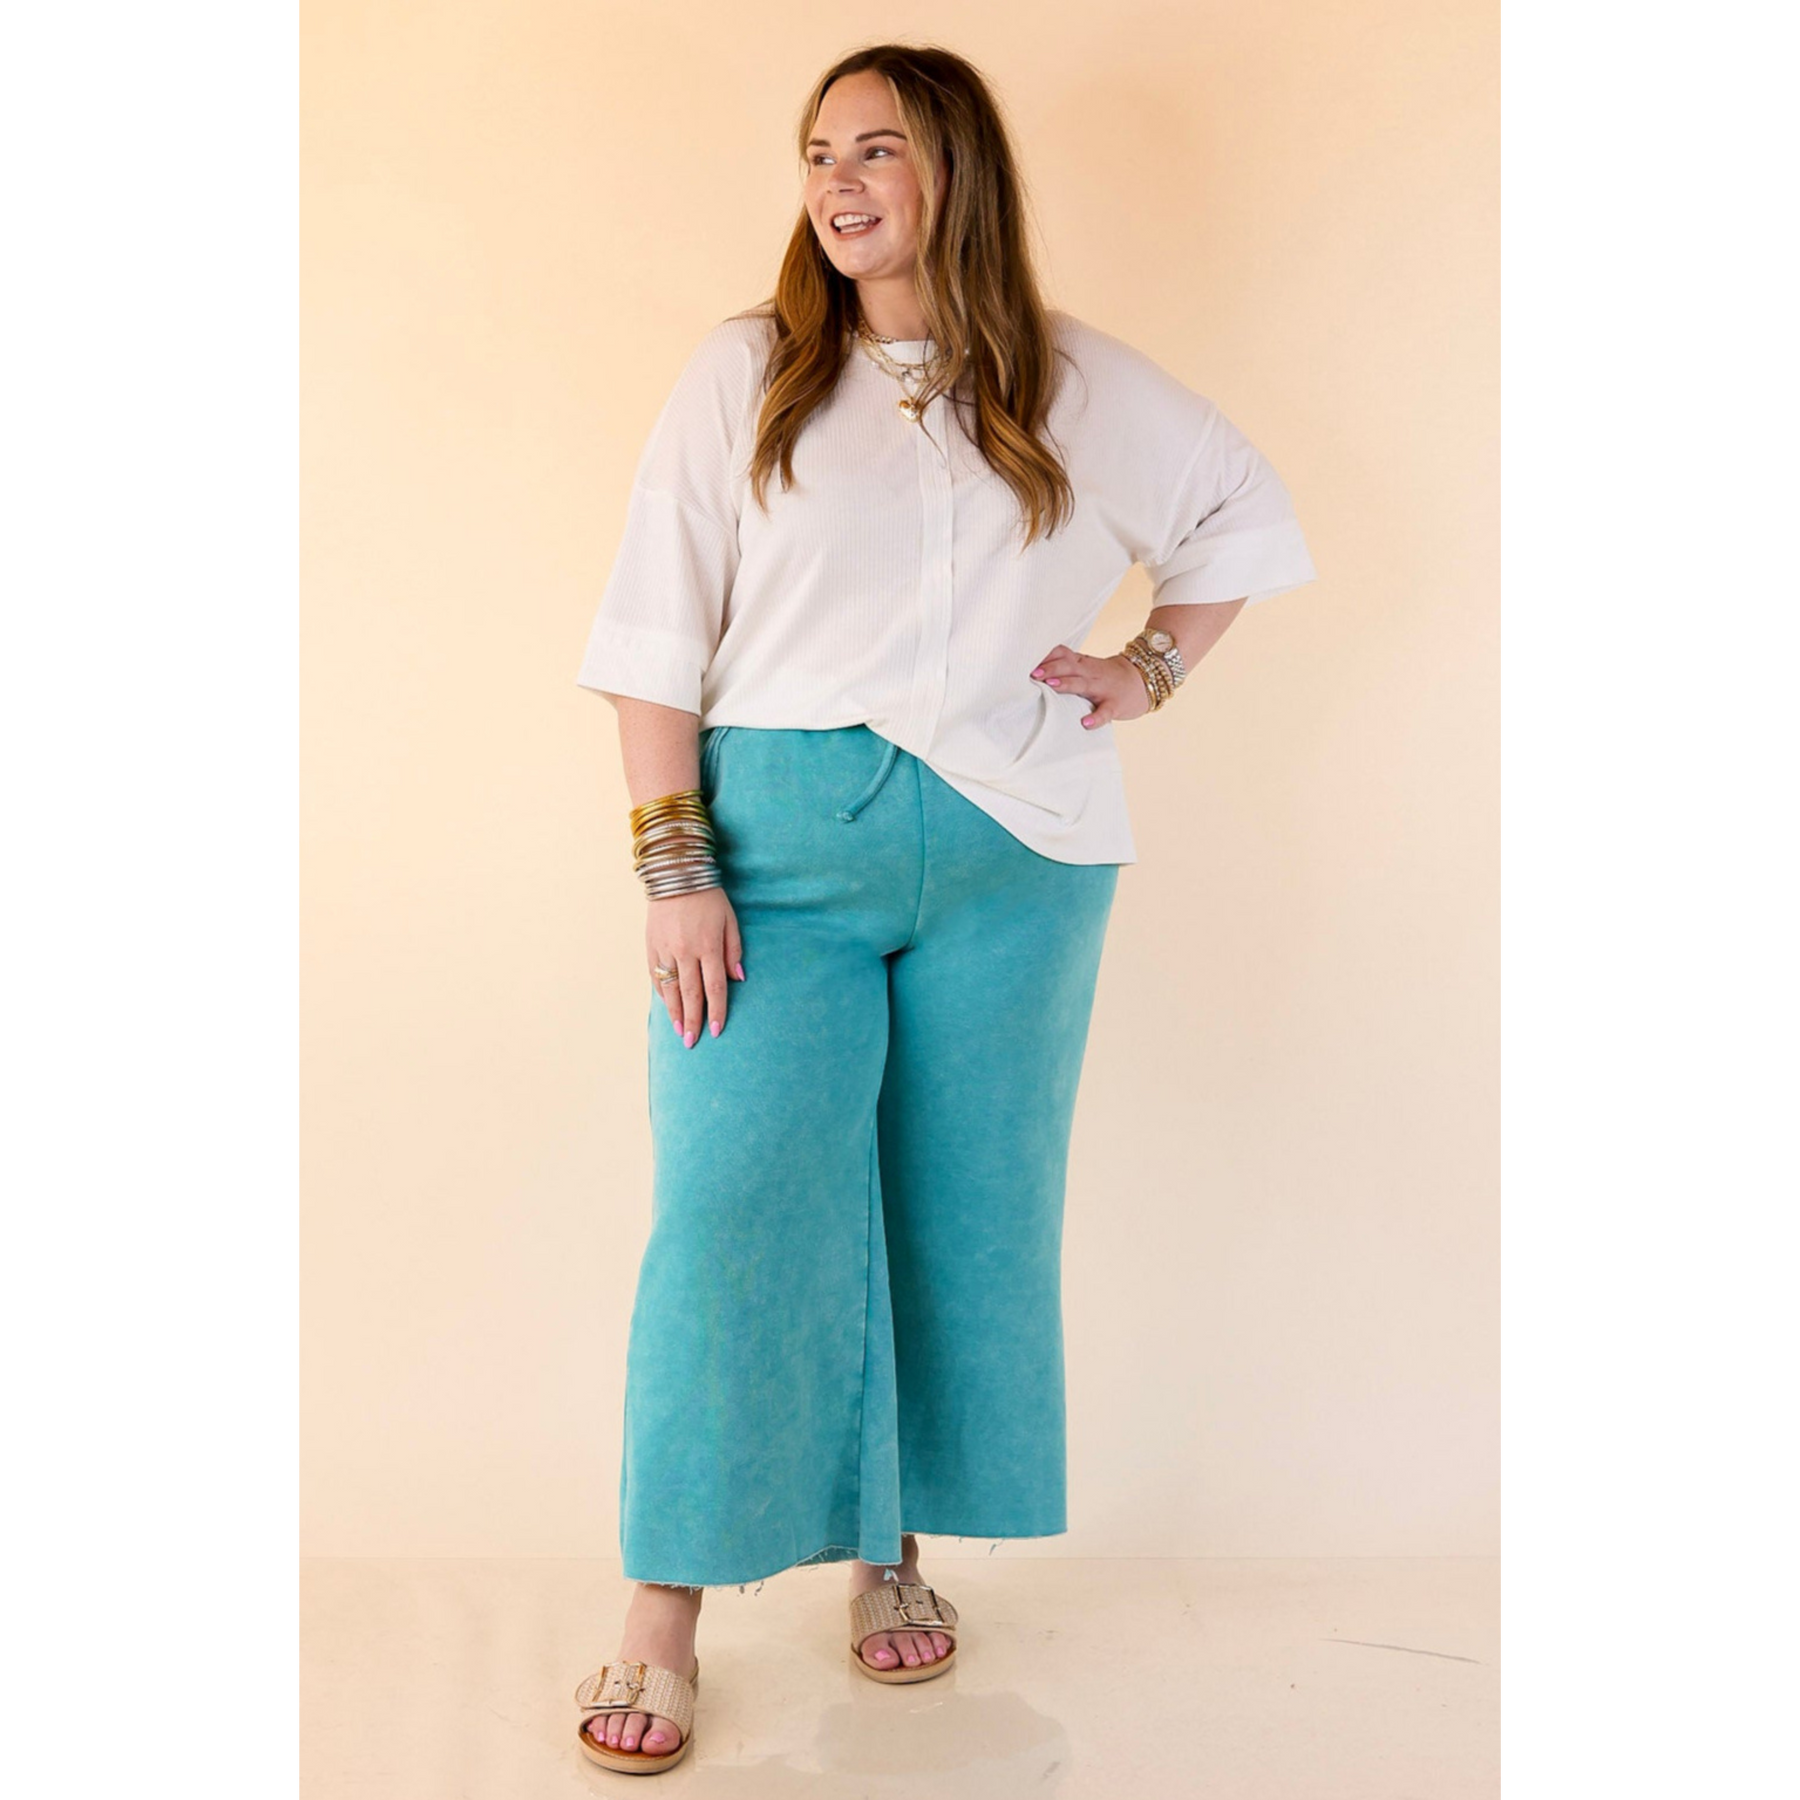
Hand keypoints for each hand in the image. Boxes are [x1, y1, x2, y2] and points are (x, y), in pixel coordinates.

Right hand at [648, 886, 744, 1046]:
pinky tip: (668, 1005)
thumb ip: (733, 950)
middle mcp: (685, 951)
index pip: (714, 987)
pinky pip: (656, 975)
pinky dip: (662, 992)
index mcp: (708, 946)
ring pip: (670, 989)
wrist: (675, 874)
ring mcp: (665, 949)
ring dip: (674, 1013)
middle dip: (693, 1021)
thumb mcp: (730, 920)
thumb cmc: (708, 897)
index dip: (716, 1011)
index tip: (717, 1031)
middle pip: (690, 994)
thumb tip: (738, 979)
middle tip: (692, 1042)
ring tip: (678, 1032)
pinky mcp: (651, 945)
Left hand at [1029, 645, 1152, 726]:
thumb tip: (1034, 671)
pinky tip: (1085, 723)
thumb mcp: (1087, 667)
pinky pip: (1105, 711)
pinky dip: (1096, 717)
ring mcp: (1103, 688)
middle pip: (1069, 666)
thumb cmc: (1107, 676)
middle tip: (1032, 673)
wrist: (1144, 680)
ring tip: (1051, 686)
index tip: (1026, 658)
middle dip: (1050, 668)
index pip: (1063, 654)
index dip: (1046, 655)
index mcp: (1083, 664)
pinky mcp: (1115, 705)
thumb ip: (1065, 666)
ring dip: (1066, 684)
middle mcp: (1091, 673)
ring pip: (1083, 684)